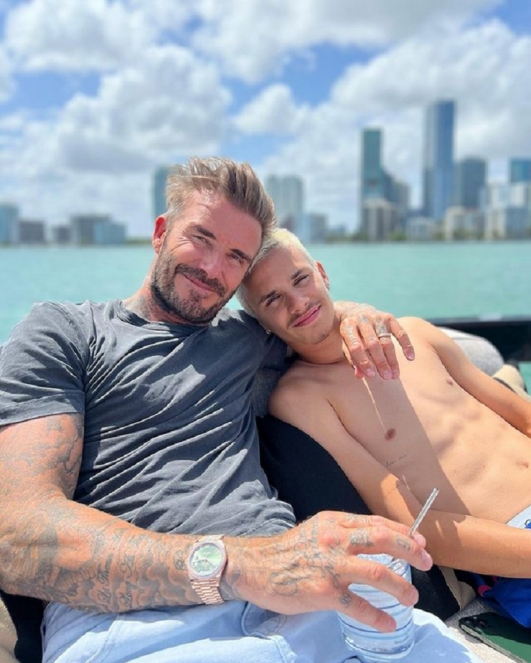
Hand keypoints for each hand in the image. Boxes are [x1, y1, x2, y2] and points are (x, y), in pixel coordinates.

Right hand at [223, 512, 431, 631]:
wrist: (257, 566)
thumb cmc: (288, 549)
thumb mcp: (317, 529)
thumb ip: (343, 531)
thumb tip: (375, 538)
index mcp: (335, 522)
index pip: (377, 524)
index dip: (404, 533)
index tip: (420, 542)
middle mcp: (336, 540)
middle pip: (384, 541)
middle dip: (411, 552)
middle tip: (426, 563)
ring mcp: (331, 567)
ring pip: (378, 574)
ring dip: (401, 587)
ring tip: (412, 597)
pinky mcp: (325, 592)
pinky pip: (359, 606)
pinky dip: (378, 616)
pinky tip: (389, 623)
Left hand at [336, 303, 414, 378]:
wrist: (356, 311)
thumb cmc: (351, 334)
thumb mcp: (346, 345)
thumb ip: (353, 360)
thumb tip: (360, 376)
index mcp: (348, 326)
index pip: (356, 346)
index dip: (364, 362)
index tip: (371, 376)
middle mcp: (362, 320)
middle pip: (373, 344)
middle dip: (380, 362)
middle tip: (386, 377)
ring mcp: (377, 318)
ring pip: (386, 341)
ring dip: (392, 359)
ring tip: (395, 375)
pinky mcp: (389, 317)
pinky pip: (400, 332)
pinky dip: (406, 345)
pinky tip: (410, 358)